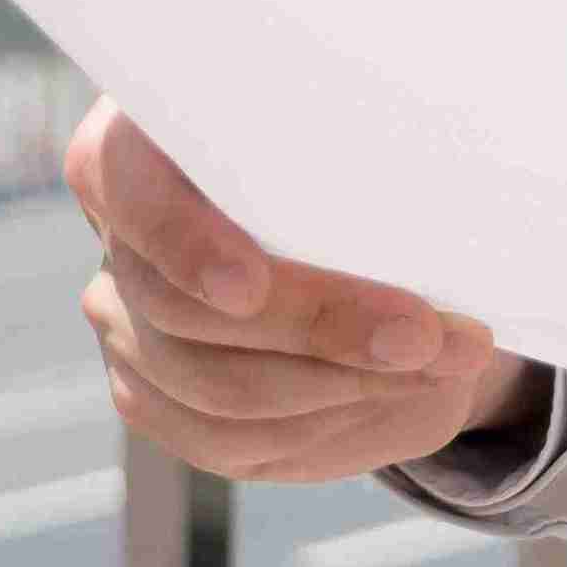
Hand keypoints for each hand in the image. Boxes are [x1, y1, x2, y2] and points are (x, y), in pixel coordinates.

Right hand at [68, 98, 532, 478]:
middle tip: (423, 333)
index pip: (120, 182)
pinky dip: (338, 422)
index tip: (250, 287)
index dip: (180, 241)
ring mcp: (131, 333)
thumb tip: (422, 180)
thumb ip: (359, 140)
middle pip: (182, 313)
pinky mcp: (165, 406)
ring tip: (447, 360)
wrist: (361, 223)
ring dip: (349, 385)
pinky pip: (240, 443)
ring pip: (219, 393)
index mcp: (141, 140)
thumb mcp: (365, 123)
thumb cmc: (364, 149)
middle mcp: (122, 243)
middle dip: (317, 330)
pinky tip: (409, 392)